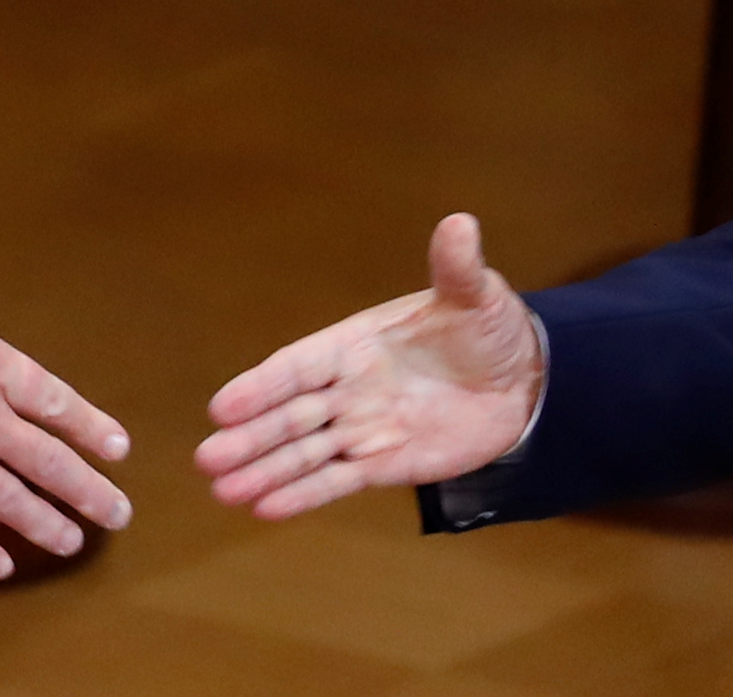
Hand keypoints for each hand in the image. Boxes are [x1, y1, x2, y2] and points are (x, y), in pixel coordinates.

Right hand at [196, 213, 542, 519]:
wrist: (524, 383)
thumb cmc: (490, 331)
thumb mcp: (475, 297)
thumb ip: (457, 268)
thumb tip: (460, 222)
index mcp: (357, 344)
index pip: (299, 366)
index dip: (261, 386)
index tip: (222, 406)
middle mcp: (350, 387)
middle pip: (291, 416)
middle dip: (251, 437)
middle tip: (207, 458)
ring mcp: (363, 428)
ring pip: (304, 453)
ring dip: (264, 471)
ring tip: (223, 492)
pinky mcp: (385, 464)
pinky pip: (337, 481)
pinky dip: (303, 495)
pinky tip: (265, 509)